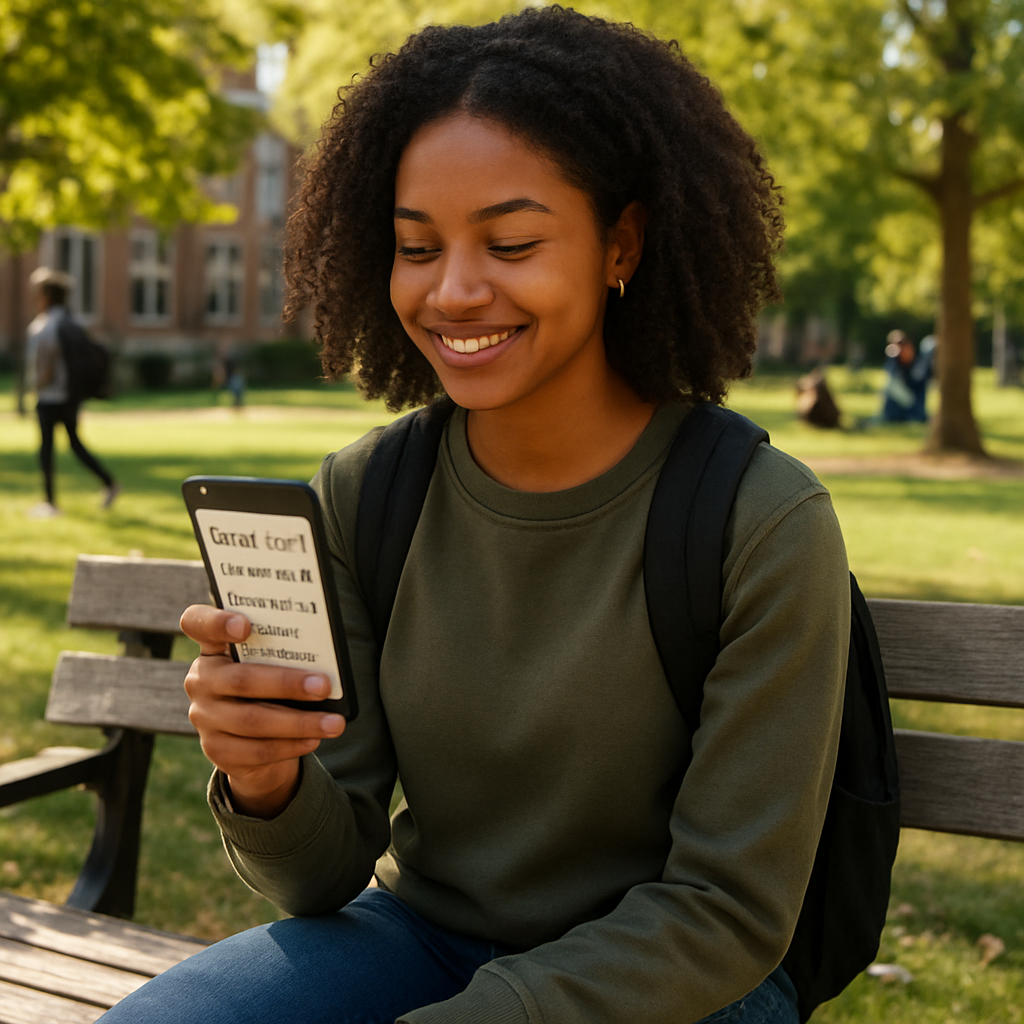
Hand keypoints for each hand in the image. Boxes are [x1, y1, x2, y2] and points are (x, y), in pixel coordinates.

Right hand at [180, 604, 346, 818]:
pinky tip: (314, 739)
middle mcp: (202, 680)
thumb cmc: (269, 688)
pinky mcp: (216, 749)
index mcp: (213, 649)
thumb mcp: (269, 666)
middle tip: (323, 686)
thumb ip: (282, 656)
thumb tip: (327, 663)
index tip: (245, 625)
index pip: (198, 624)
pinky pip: (257, 750)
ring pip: (252, 721)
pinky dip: (290, 745)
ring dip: (299, 722)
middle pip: (241, 680)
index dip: (217, 622)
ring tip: (333, 722)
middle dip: (287, 683)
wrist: (251, 741)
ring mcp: (204, 717)